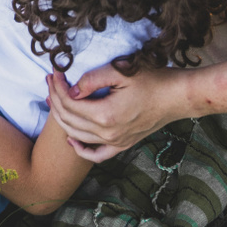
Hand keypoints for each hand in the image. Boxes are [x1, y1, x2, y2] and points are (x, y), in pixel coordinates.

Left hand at [46, 65, 183, 161]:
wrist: (177, 96)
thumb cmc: (152, 79)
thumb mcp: (121, 71)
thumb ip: (93, 79)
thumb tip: (72, 90)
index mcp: (106, 114)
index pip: (70, 103)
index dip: (58, 87)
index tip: (54, 72)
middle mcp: (108, 133)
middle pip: (70, 120)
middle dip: (55, 99)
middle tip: (50, 82)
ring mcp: (116, 142)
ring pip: (78, 136)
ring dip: (62, 119)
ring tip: (55, 100)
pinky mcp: (123, 144)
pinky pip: (96, 155)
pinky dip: (81, 149)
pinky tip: (71, 140)